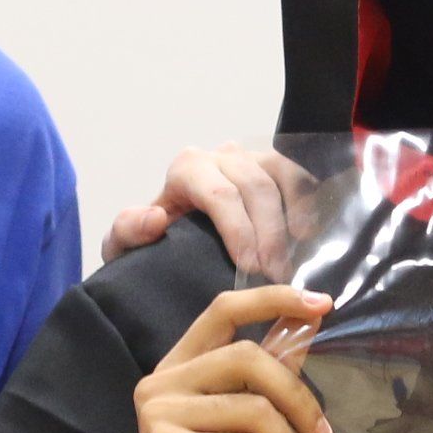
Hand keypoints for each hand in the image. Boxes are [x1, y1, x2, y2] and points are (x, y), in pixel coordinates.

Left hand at [106, 144, 310, 279]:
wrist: (172, 240)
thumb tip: (155, 218)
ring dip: (290, 219)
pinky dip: (306, 202)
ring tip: (291, 261)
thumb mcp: (126, 245)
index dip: (238, 231)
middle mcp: (222, 156)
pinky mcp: (276, 167)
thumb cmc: (154, 243)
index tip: (249, 268)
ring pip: (280, 176)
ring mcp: (252, 158)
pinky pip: (299, 173)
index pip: (219, 194)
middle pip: (255, 186)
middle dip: (269, 234)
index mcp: (187, 168)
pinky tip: (305, 236)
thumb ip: (128, 232)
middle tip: (275, 276)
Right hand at [134, 284, 334, 432]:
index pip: (223, 310)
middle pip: (249, 358)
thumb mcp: (255, 428)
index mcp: (183, 368)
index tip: (322, 303)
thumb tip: (310, 320)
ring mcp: (159, 413)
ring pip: (255, 411)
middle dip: (300, 400)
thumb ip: (273, 375)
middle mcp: (162, 382)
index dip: (272, 299)